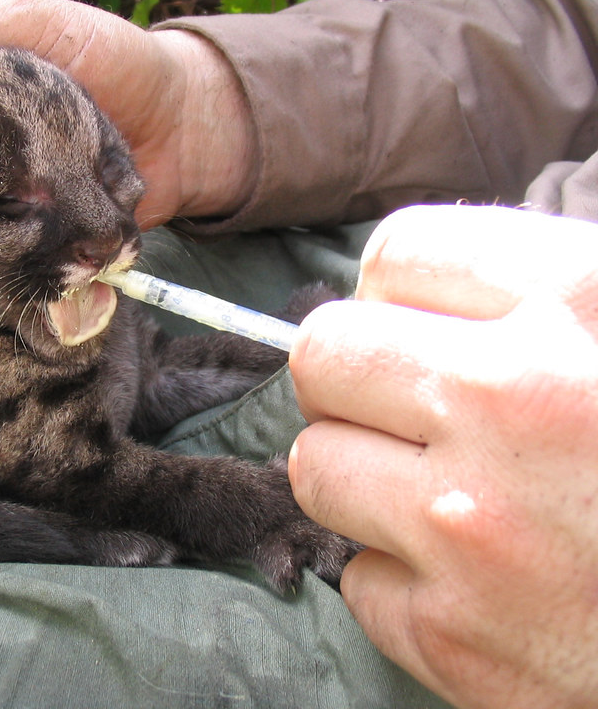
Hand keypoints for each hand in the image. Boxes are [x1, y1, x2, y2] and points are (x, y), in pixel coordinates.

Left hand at [288, 204, 597, 708]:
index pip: (397, 254)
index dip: (396, 294)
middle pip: (322, 354)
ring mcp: (470, 523)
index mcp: (580, 302)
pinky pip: (360, 577)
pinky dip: (406, 581)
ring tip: (444, 500)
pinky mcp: (451, 631)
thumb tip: (410, 297)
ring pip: (315, 465)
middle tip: (404, 413)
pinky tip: (479, 584)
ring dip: (364, 481)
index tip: (416, 329)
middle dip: (351, 381)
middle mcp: (513, 402)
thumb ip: (538, 299)